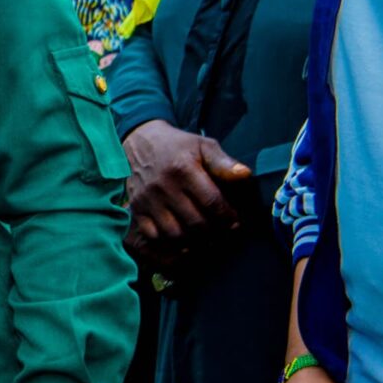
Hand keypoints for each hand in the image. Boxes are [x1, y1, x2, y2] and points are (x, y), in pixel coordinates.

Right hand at [122, 120, 249, 254]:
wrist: (138, 141)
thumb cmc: (177, 146)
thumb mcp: (202, 145)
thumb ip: (224, 162)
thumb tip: (245, 175)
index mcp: (183, 169)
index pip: (212, 202)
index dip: (227, 217)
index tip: (234, 222)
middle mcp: (164, 186)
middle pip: (195, 222)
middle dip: (214, 231)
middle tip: (221, 230)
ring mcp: (148, 199)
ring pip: (175, 233)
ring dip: (193, 239)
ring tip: (204, 235)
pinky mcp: (136, 207)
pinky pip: (153, 234)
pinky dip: (168, 240)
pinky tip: (181, 235)